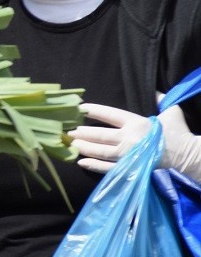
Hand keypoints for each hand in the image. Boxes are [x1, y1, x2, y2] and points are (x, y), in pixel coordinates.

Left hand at [71, 100, 200, 177]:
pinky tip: (81, 162)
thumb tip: (153, 88)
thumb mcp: (171, 110)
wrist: (188, 155)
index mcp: (137, 122)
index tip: (80, 108)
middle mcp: (130, 138)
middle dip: (83, 133)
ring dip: (84, 147)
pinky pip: (108, 167)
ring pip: (101, 151)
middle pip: (100, 135)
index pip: (110, 114)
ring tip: (71, 144)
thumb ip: (160, 99)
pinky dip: (94, 165)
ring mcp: (129, 154)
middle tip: (68, 131)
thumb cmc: (178, 131)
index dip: (94, 111)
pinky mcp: (131, 167)